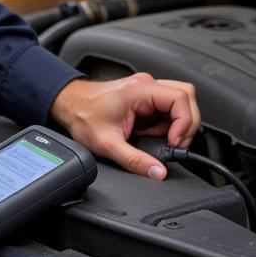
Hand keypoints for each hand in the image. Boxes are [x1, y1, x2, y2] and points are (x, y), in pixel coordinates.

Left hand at [49, 72, 199, 179]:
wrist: (69, 104)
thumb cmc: (83, 115)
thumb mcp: (108, 143)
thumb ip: (134, 160)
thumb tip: (157, 171)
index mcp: (139, 90)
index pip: (180, 98)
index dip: (185, 122)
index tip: (175, 141)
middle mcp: (146, 84)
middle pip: (186, 96)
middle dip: (186, 123)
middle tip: (173, 143)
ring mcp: (146, 89)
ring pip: (180, 101)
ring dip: (176, 124)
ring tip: (158, 139)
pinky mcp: (145, 97)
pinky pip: (167, 108)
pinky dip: (166, 124)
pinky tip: (150, 134)